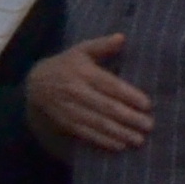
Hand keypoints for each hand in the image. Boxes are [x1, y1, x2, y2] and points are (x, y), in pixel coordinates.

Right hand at [27, 35, 147, 154]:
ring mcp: (69, 108)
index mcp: (82, 72)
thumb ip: (101, 45)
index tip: (147, 105)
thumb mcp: (80, 51)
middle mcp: (75, 91)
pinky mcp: (65, 122)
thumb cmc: (66, 65)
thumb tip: (122, 37)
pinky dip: (102, 141)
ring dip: (119, 132)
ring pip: (97, 122)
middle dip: (129, 117)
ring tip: (139, 140)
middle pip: (105, 106)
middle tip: (149, 125)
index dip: (128, 95)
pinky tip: (119, 146)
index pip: (109, 85)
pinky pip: (86, 133)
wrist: (35, 83)